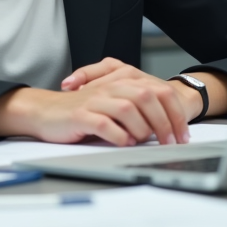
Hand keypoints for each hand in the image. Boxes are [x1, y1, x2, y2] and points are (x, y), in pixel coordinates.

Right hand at [0, 59, 192, 146]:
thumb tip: (163, 128)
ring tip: (145, 143)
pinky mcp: (81, 115)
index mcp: (121, 82)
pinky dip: (119, 136)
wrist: (45, 111)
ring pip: (129, 108)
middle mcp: (110, 87)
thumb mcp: (111, 105)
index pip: (158, 91)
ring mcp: (95, 100)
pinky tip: (124, 143)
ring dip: (143, 129)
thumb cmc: (80, 112)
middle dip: (164, 123)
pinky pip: (105, 124)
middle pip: (148, 97)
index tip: (182, 134)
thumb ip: (135, 109)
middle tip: (170, 143)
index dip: (174, 113)